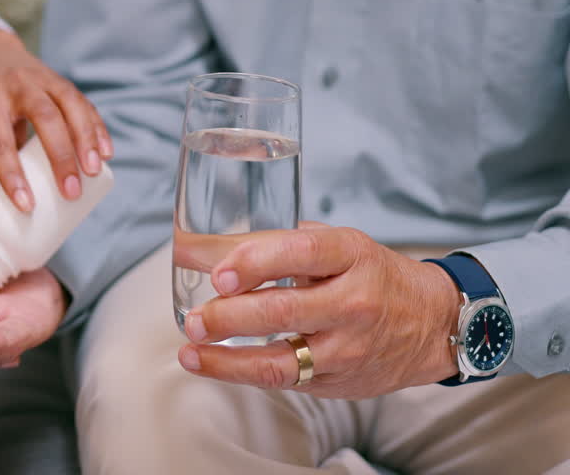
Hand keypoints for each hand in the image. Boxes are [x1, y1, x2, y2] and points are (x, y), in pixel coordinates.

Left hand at [0, 26, 111, 210]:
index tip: (26, 206)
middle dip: (61, 157)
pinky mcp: (61, 81)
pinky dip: (96, 129)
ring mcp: (43, 79)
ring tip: (94, 172)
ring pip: (71, 105)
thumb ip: (4, 152)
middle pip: (44, 118)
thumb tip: (28, 197)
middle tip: (71, 192)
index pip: (0, 142)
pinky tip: (106, 152)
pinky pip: (84, 103)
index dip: (12, 176)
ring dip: (86, 141)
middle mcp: (17, 85)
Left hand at [176, 224, 460, 398]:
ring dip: (228, 359)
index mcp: (351, 255)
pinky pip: (286, 380)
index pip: (300, 252)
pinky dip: (243, 373)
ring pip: (281, 360)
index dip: (255, 262)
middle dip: (229, 317)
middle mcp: (354, 301)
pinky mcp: (340, 380)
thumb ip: (271, 245)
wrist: (433, 323)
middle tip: (194, 319)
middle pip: (283, 311)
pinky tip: (214, 364)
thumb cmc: (369, 275)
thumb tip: (196, 251)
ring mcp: (349, 346)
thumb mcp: (333, 245)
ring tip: (191, 351)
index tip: (219, 274)